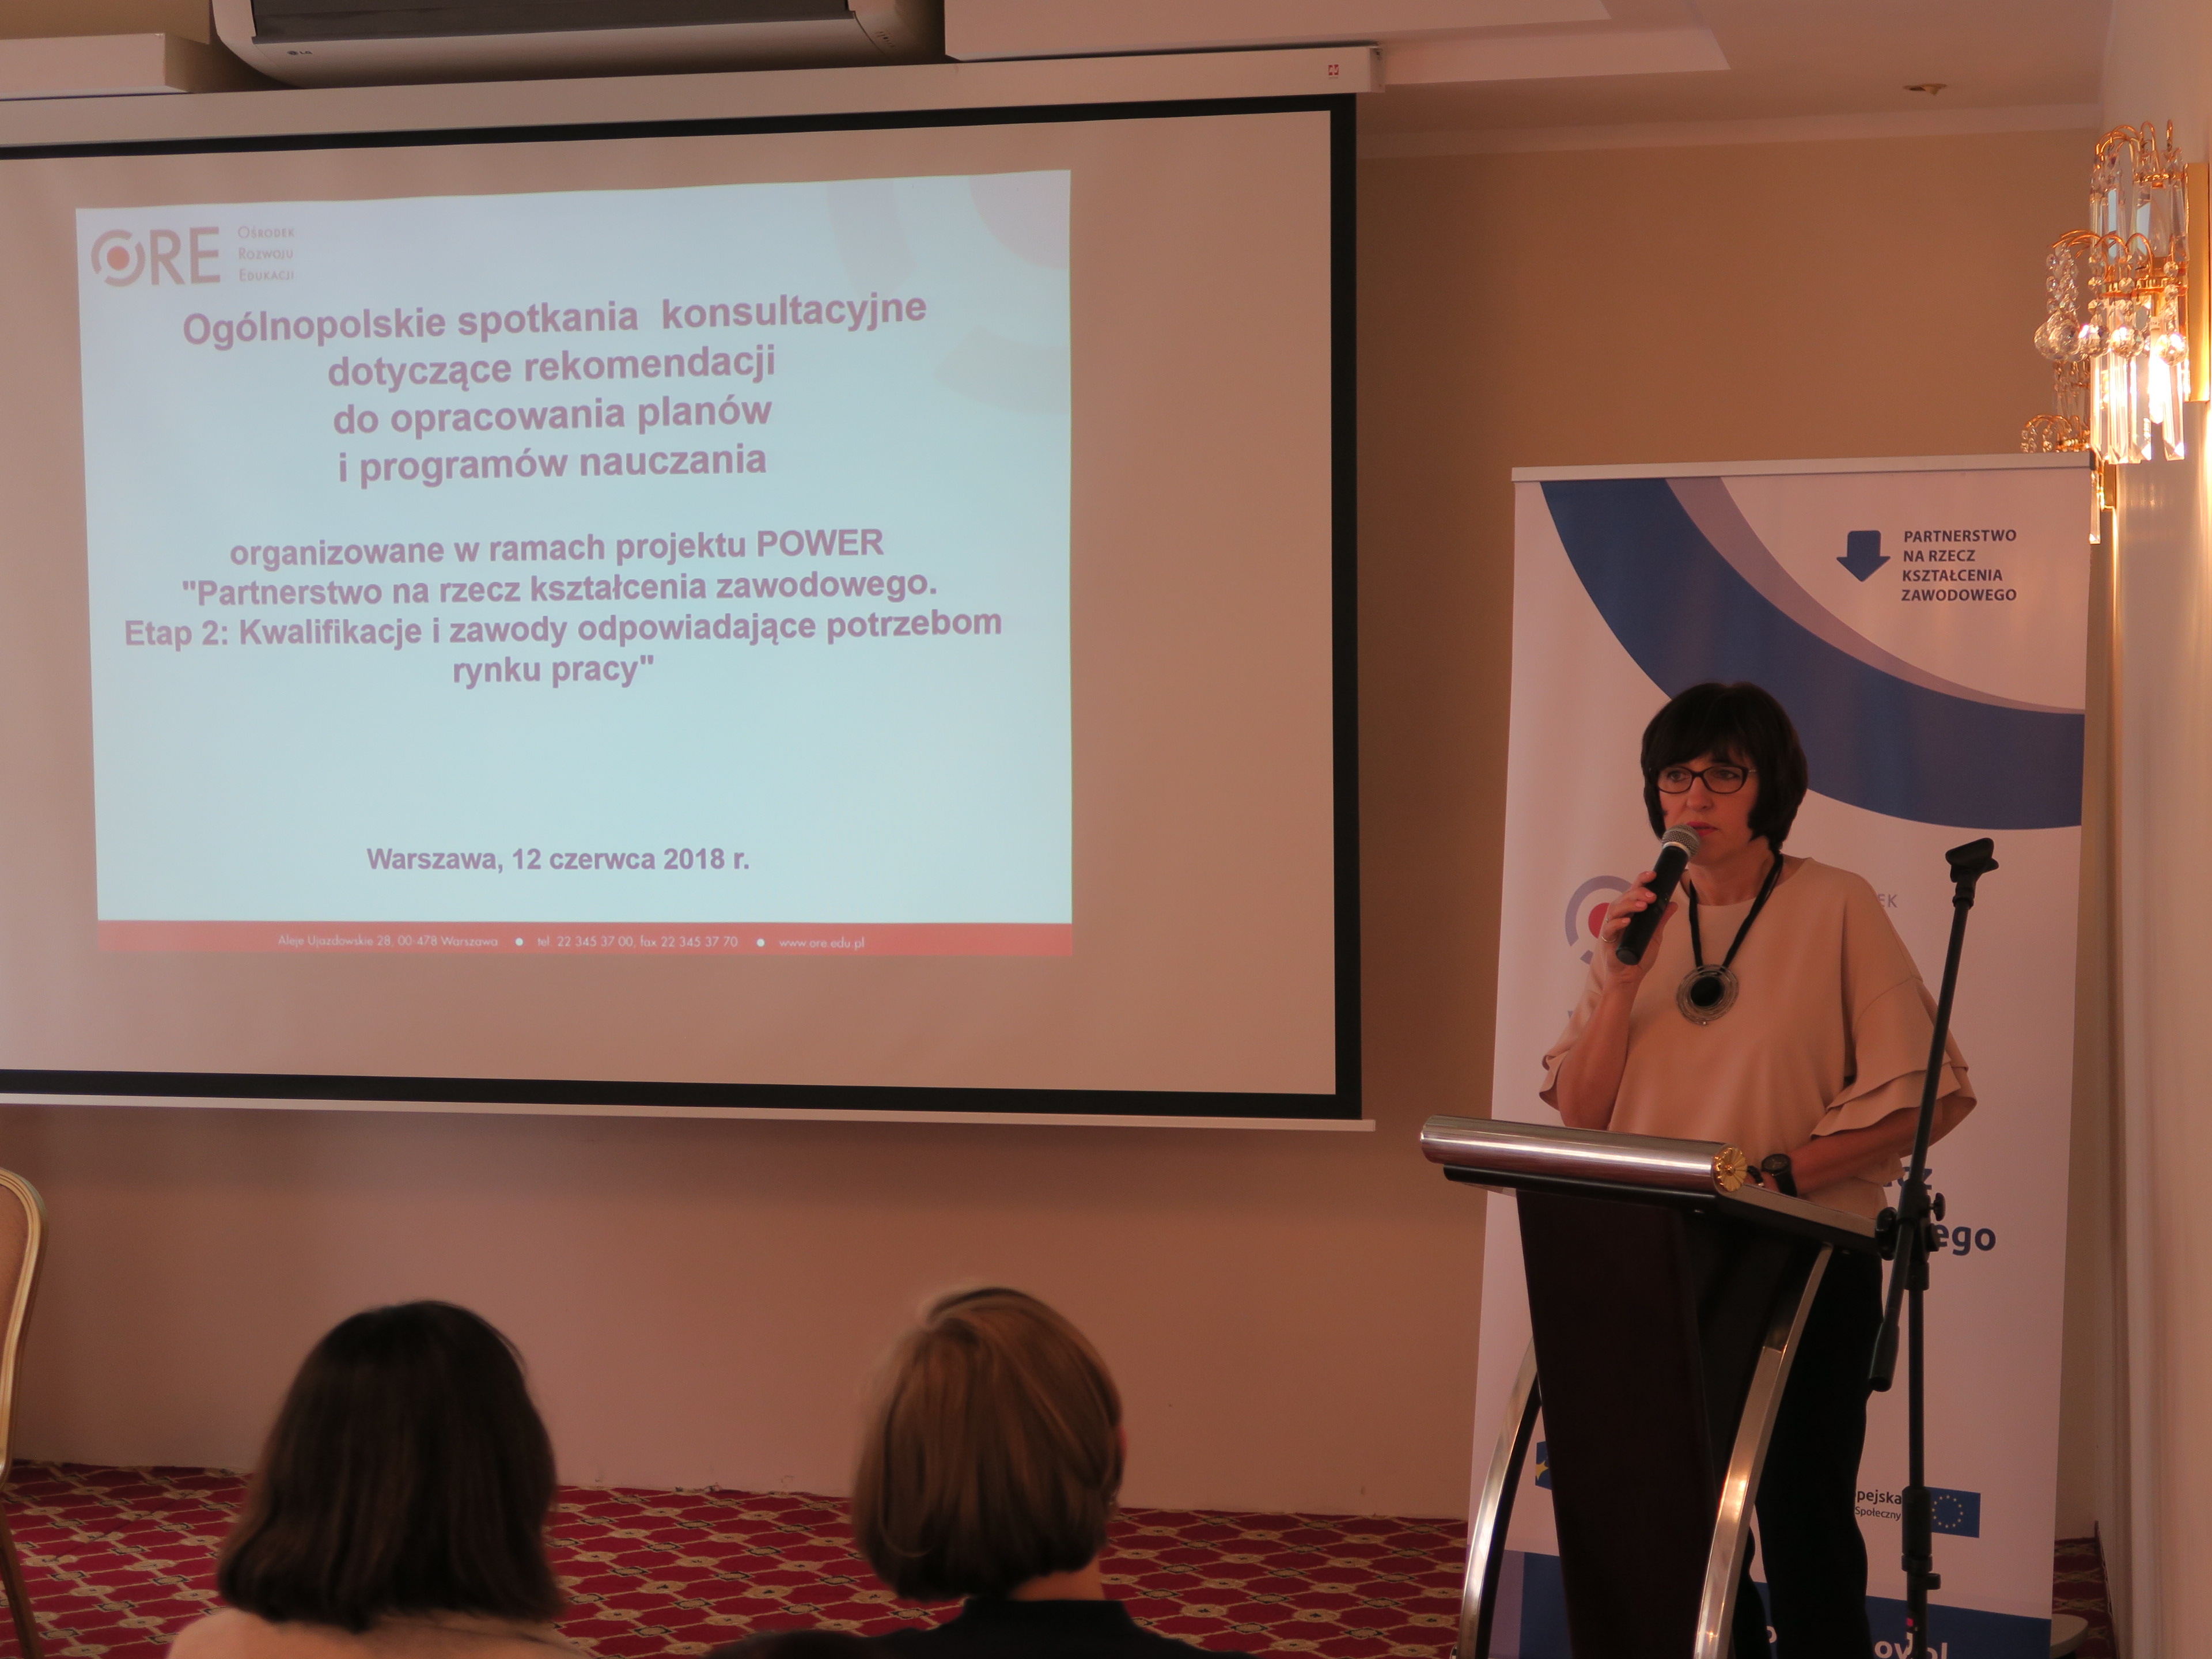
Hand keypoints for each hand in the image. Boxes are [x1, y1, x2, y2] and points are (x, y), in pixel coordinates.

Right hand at [1597, 870, 1676, 992]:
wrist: (1631, 976)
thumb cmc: (1639, 956)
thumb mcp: (1655, 936)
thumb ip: (1661, 919)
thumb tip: (1672, 904)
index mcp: (1630, 913)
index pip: (1633, 892)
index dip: (1641, 881)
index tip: (1653, 874)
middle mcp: (1619, 916)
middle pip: (1624, 897)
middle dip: (1637, 892)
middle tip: (1651, 895)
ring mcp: (1612, 927)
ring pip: (1615, 909)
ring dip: (1628, 905)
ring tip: (1643, 905)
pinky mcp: (1607, 940)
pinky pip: (1609, 928)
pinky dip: (1617, 923)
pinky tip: (1628, 921)